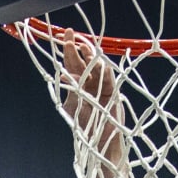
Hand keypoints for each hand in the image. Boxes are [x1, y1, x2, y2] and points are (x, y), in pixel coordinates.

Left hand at [60, 31, 122, 148]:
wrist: (98, 143)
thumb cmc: (84, 126)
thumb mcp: (73, 105)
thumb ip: (71, 89)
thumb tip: (66, 73)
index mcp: (79, 85)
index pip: (73, 63)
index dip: (69, 50)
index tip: (65, 37)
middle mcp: (90, 83)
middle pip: (84, 61)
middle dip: (78, 48)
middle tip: (71, 35)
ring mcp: (102, 88)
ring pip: (97, 67)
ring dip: (91, 56)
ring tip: (84, 46)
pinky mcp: (112, 95)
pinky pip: (109, 80)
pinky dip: (104, 72)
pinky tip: (99, 64)